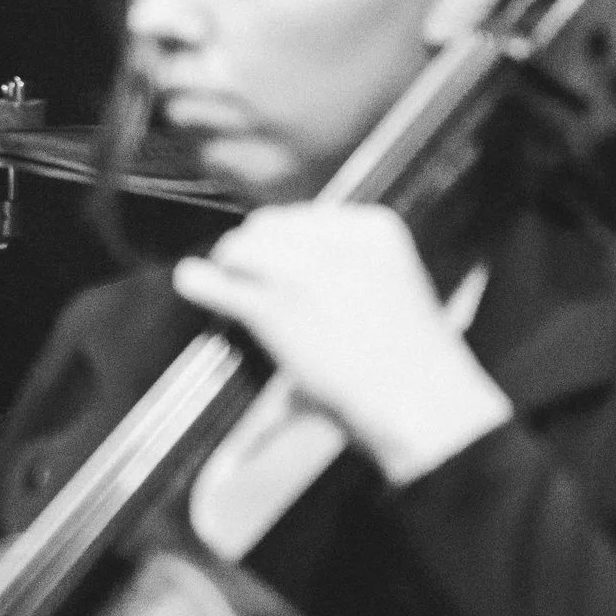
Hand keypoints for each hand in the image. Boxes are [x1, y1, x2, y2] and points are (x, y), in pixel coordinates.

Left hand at [172, 202, 512, 484]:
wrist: (423, 401)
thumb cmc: (406, 353)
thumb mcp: (386, 279)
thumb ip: (342, 257)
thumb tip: (278, 242)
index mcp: (373, 228)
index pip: (303, 215)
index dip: (282, 241)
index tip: (280, 264)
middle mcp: (336, 242)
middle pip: (266, 225)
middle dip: (253, 250)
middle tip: (249, 278)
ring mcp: (304, 273)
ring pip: (240, 248)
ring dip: (231, 267)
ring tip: (233, 290)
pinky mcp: (277, 309)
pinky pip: (220, 283)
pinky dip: (200, 282)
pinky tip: (191, 281)